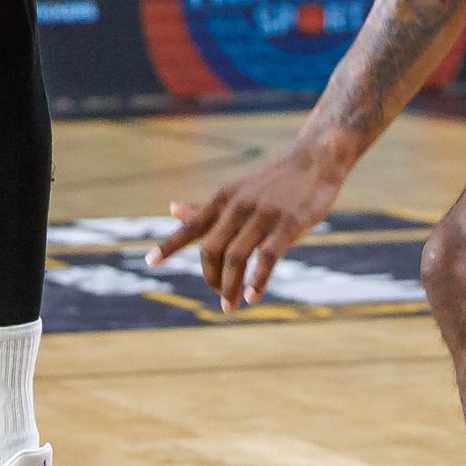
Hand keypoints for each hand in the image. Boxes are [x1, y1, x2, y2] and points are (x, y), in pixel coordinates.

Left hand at [149, 135, 347, 308]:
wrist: (315, 159)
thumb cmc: (273, 180)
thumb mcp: (236, 189)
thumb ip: (207, 207)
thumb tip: (172, 210)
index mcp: (224, 198)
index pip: (191, 225)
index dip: (170, 244)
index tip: (150, 262)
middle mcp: (238, 206)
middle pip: (211, 249)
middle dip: (210, 278)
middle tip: (218, 296)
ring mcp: (263, 215)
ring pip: (235, 258)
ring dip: (229, 288)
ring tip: (230, 306)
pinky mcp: (288, 225)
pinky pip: (266, 258)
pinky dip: (256, 281)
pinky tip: (252, 297)